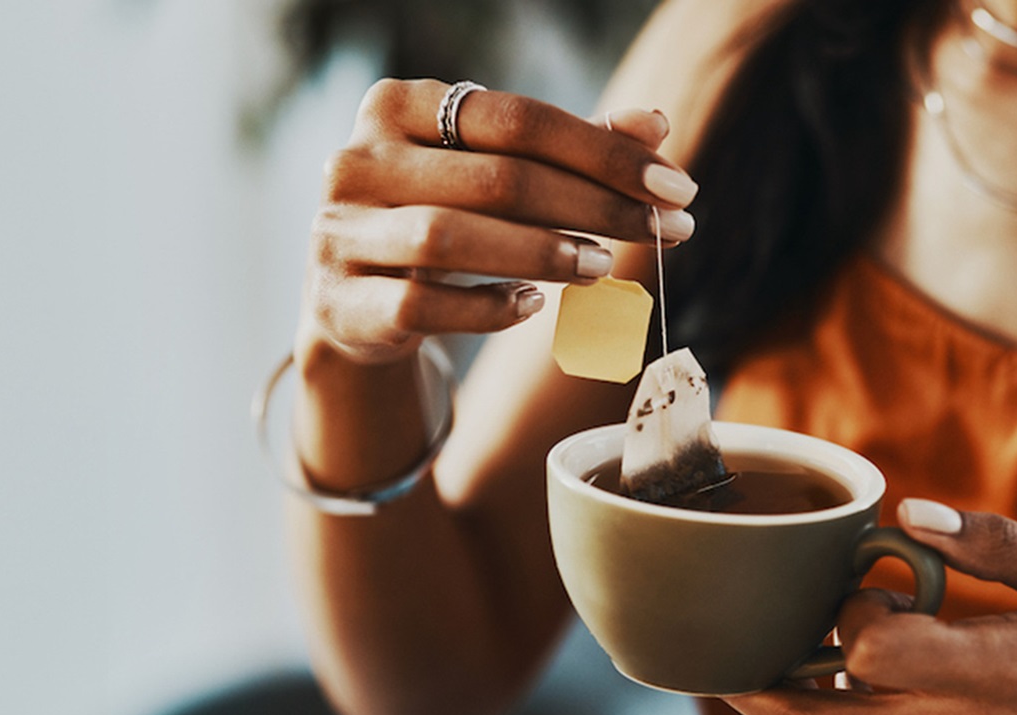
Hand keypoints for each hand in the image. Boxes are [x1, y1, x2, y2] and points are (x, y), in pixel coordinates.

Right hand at [301, 78, 697, 364]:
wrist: (352, 302)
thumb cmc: (440, 217)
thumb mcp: (495, 174)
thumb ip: (569, 148)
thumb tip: (655, 124)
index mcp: (398, 106)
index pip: (517, 120)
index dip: (604, 153)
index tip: (676, 188)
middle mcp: (358, 160)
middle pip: (496, 178)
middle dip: (594, 206)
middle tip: (663, 232)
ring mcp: (340, 232)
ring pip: (451, 238)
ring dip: (542, 253)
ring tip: (603, 265)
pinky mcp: (341, 302)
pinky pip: (422, 304)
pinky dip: (486, 307)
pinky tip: (534, 305)